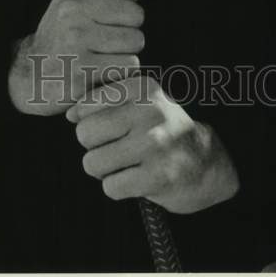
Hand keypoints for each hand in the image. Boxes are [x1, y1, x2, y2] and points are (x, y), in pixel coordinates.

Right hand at [8, 0, 143, 115]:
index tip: (113, 16)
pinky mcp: (82, 70)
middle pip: (136, 15)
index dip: (128, 4)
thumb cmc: (61, 36)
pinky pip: (128, 67)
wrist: (32, 75)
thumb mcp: (78, 1)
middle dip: (129, 30)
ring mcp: (75, 41)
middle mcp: (73, 11)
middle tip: (108, 40)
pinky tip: (102, 71)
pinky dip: (121, 72)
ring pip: (134, 41)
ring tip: (104, 56)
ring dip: (126, 53)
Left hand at [66, 74, 239, 213]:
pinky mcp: (158, 176)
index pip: (87, 104)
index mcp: (142, 88)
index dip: (89, 123)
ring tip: (126, 165)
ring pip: (93, 163)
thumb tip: (69, 114)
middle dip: (94, 148)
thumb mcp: (140, 104)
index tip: (111, 129)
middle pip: (84, 134)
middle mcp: (149, 111)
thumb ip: (103, 102)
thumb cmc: (162, 131)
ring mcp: (154, 144)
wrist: (206, 163)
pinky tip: (137, 180)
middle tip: (116, 150)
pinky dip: (118, 189)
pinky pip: (110, 187)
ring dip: (105, 171)